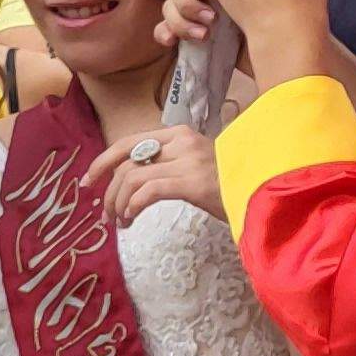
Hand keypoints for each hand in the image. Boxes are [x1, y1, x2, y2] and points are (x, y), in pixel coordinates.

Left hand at [86, 127, 226, 224]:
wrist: (266, 192)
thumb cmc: (232, 183)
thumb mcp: (199, 165)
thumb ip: (171, 163)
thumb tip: (133, 180)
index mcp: (181, 134)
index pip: (129, 142)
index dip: (103, 161)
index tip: (90, 181)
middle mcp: (182, 142)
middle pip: (126, 162)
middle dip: (108, 190)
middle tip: (104, 214)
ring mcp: (189, 161)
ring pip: (132, 178)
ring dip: (118, 203)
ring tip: (121, 222)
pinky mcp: (194, 182)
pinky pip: (148, 191)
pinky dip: (133, 206)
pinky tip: (133, 219)